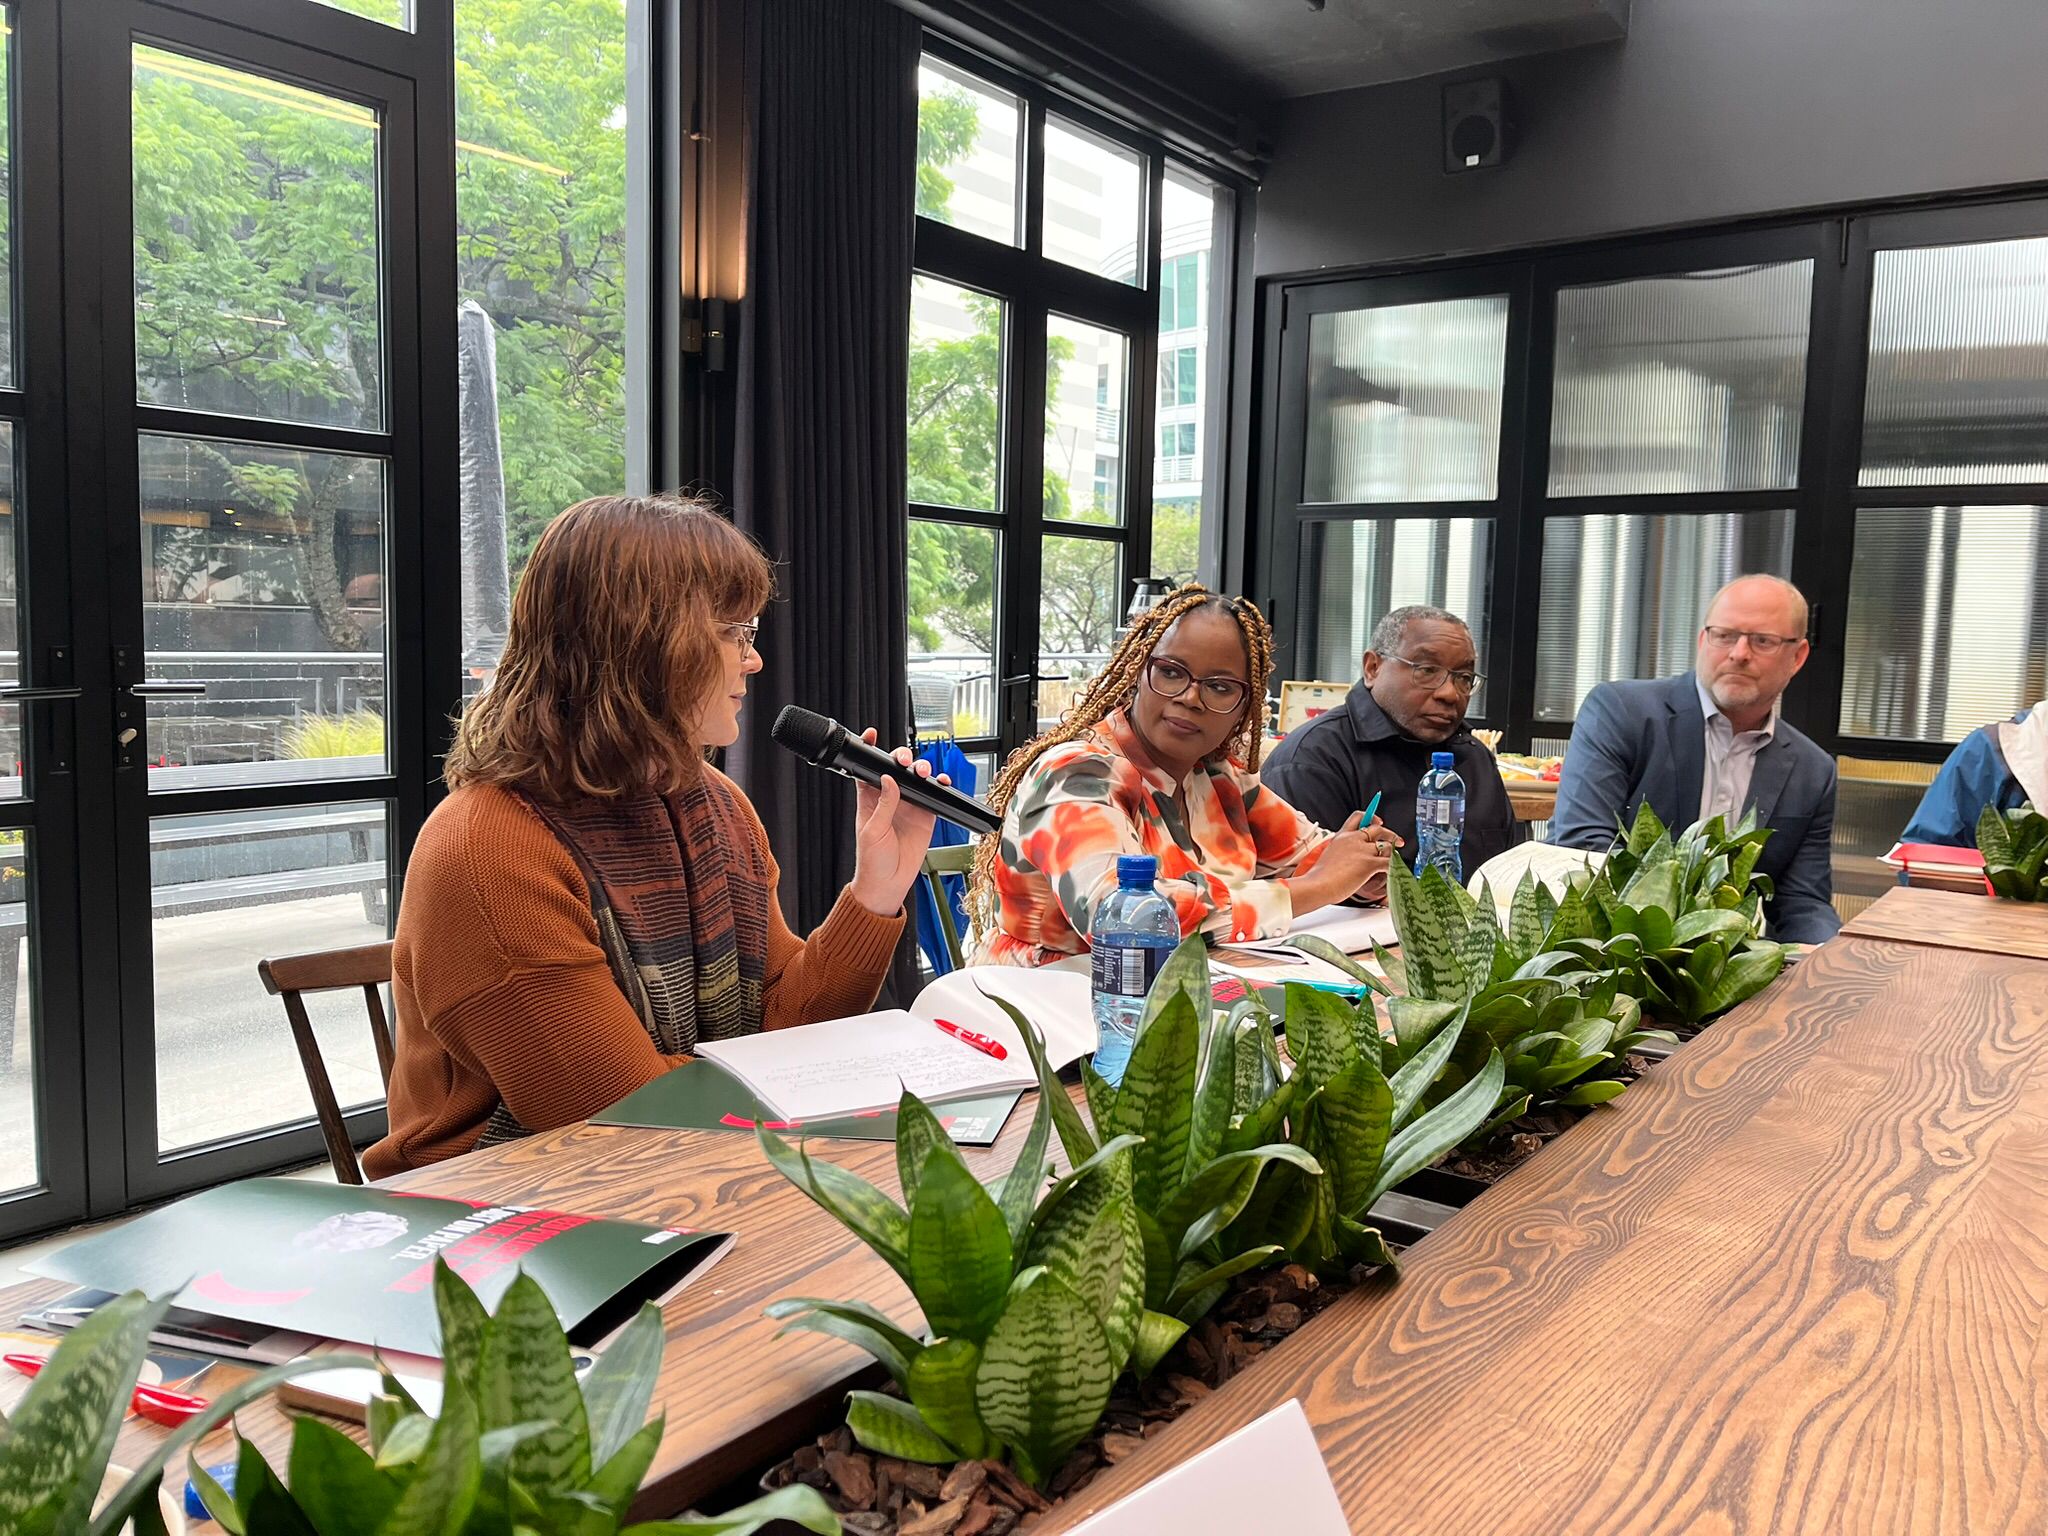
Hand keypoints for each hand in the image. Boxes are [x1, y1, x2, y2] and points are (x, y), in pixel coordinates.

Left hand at [848, 728, 949, 916]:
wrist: (888, 884)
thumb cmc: (871, 861)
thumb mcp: (873, 831)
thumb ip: (883, 804)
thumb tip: (889, 779)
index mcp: (869, 800)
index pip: (867, 769)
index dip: (868, 751)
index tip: (870, 735)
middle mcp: (889, 799)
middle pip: (895, 768)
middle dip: (901, 757)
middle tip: (904, 760)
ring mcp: (908, 806)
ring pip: (916, 778)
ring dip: (921, 769)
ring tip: (923, 772)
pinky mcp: (925, 815)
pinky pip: (934, 795)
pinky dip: (940, 785)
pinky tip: (941, 782)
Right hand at [1288, 813, 1402, 912]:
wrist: (1318, 885)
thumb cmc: (1320, 876)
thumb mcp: (1329, 855)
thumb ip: (1342, 851)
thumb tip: (1350, 859)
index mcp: (1342, 836)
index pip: (1358, 816)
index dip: (1371, 817)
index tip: (1378, 822)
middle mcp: (1353, 839)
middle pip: (1378, 828)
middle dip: (1390, 834)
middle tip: (1396, 840)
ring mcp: (1362, 850)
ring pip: (1387, 845)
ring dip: (1393, 852)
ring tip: (1394, 858)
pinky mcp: (1369, 863)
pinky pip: (1389, 862)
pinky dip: (1393, 866)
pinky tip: (1392, 871)